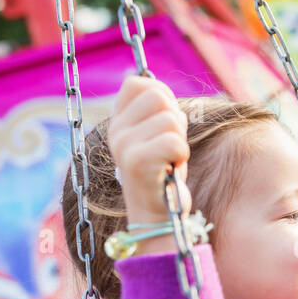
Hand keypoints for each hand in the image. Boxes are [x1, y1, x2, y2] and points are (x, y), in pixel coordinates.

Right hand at [106, 73, 191, 223]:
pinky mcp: (137, 163)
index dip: (161, 94)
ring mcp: (124, 146)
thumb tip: (161, 89)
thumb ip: (157, 111)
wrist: (156, 215)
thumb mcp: (155, 135)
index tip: (165, 121)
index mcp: (118, 121)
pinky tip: (171, 168)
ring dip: (180, 139)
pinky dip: (181, 154)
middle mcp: (116, 131)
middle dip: (175, 118)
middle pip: (157, 96)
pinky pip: (174, 142)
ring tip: (169, 158)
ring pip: (170, 119)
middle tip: (170, 144)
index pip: (136, 83)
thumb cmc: (162, 172)